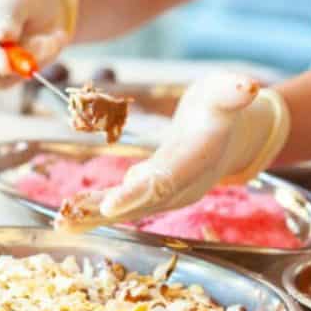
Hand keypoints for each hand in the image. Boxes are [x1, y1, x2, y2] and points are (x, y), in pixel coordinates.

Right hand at [0, 0, 77, 87]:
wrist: (34, 9)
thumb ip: (9, 14)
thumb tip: (0, 36)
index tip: (6, 66)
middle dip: (20, 57)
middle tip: (53, 40)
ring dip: (31, 61)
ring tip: (47, 38)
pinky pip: (9, 83)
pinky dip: (30, 69)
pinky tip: (38, 50)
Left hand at [56, 73, 289, 231]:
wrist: (229, 136)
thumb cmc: (222, 109)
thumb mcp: (226, 94)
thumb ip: (232, 92)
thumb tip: (247, 86)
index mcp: (196, 160)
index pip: (167, 180)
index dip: (138, 193)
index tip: (110, 205)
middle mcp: (182, 185)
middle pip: (143, 202)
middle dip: (107, 212)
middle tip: (72, 218)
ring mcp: (168, 193)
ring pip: (131, 209)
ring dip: (95, 217)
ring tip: (63, 223)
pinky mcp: (152, 193)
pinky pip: (125, 206)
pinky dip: (96, 213)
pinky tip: (68, 219)